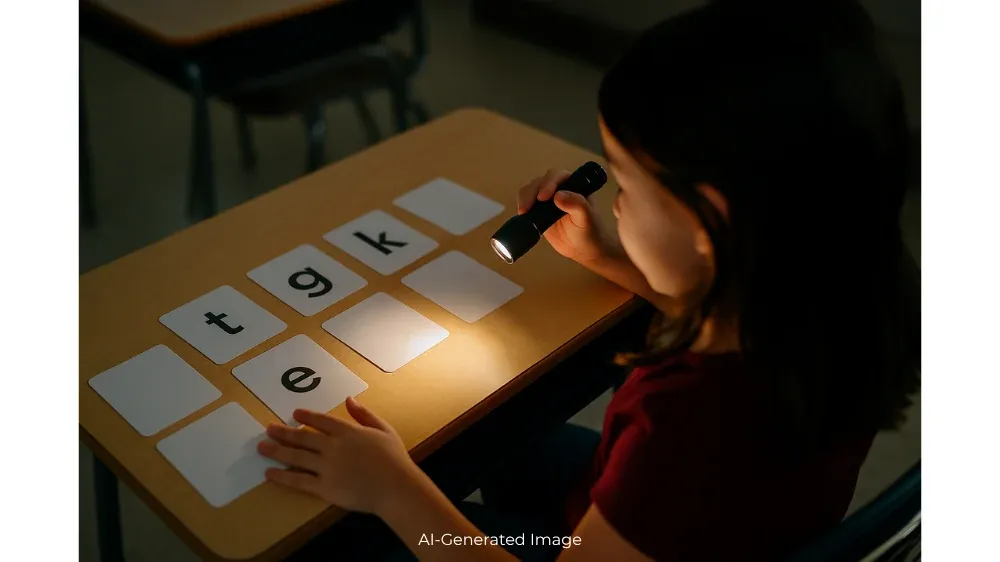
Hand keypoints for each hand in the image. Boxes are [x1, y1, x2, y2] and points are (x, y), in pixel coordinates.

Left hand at [258, 397, 417, 514]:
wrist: (395, 487)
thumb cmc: (394, 459)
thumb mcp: (384, 430)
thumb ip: (365, 414)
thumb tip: (349, 399)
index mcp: (347, 431)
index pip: (322, 421)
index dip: (307, 417)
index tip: (294, 414)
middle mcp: (332, 447)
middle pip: (303, 437)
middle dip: (283, 432)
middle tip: (268, 428)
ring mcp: (326, 467)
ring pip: (296, 457)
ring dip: (276, 451)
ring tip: (261, 447)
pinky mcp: (324, 487)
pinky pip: (298, 481)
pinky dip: (282, 477)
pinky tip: (270, 473)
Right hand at [516, 169, 608, 263]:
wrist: (583, 249)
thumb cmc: (590, 232)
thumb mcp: (587, 218)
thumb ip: (577, 205)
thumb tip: (558, 195)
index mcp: (574, 184)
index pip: (558, 176)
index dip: (548, 183)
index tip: (543, 197)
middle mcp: (559, 188)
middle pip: (540, 181)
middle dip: (532, 192)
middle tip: (527, 208)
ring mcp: (547, 199)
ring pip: (531, 190)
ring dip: (525, 198)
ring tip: (523, 212)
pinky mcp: (538, 210)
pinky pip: (527, 203)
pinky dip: (522, 206)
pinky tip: (522, 215)